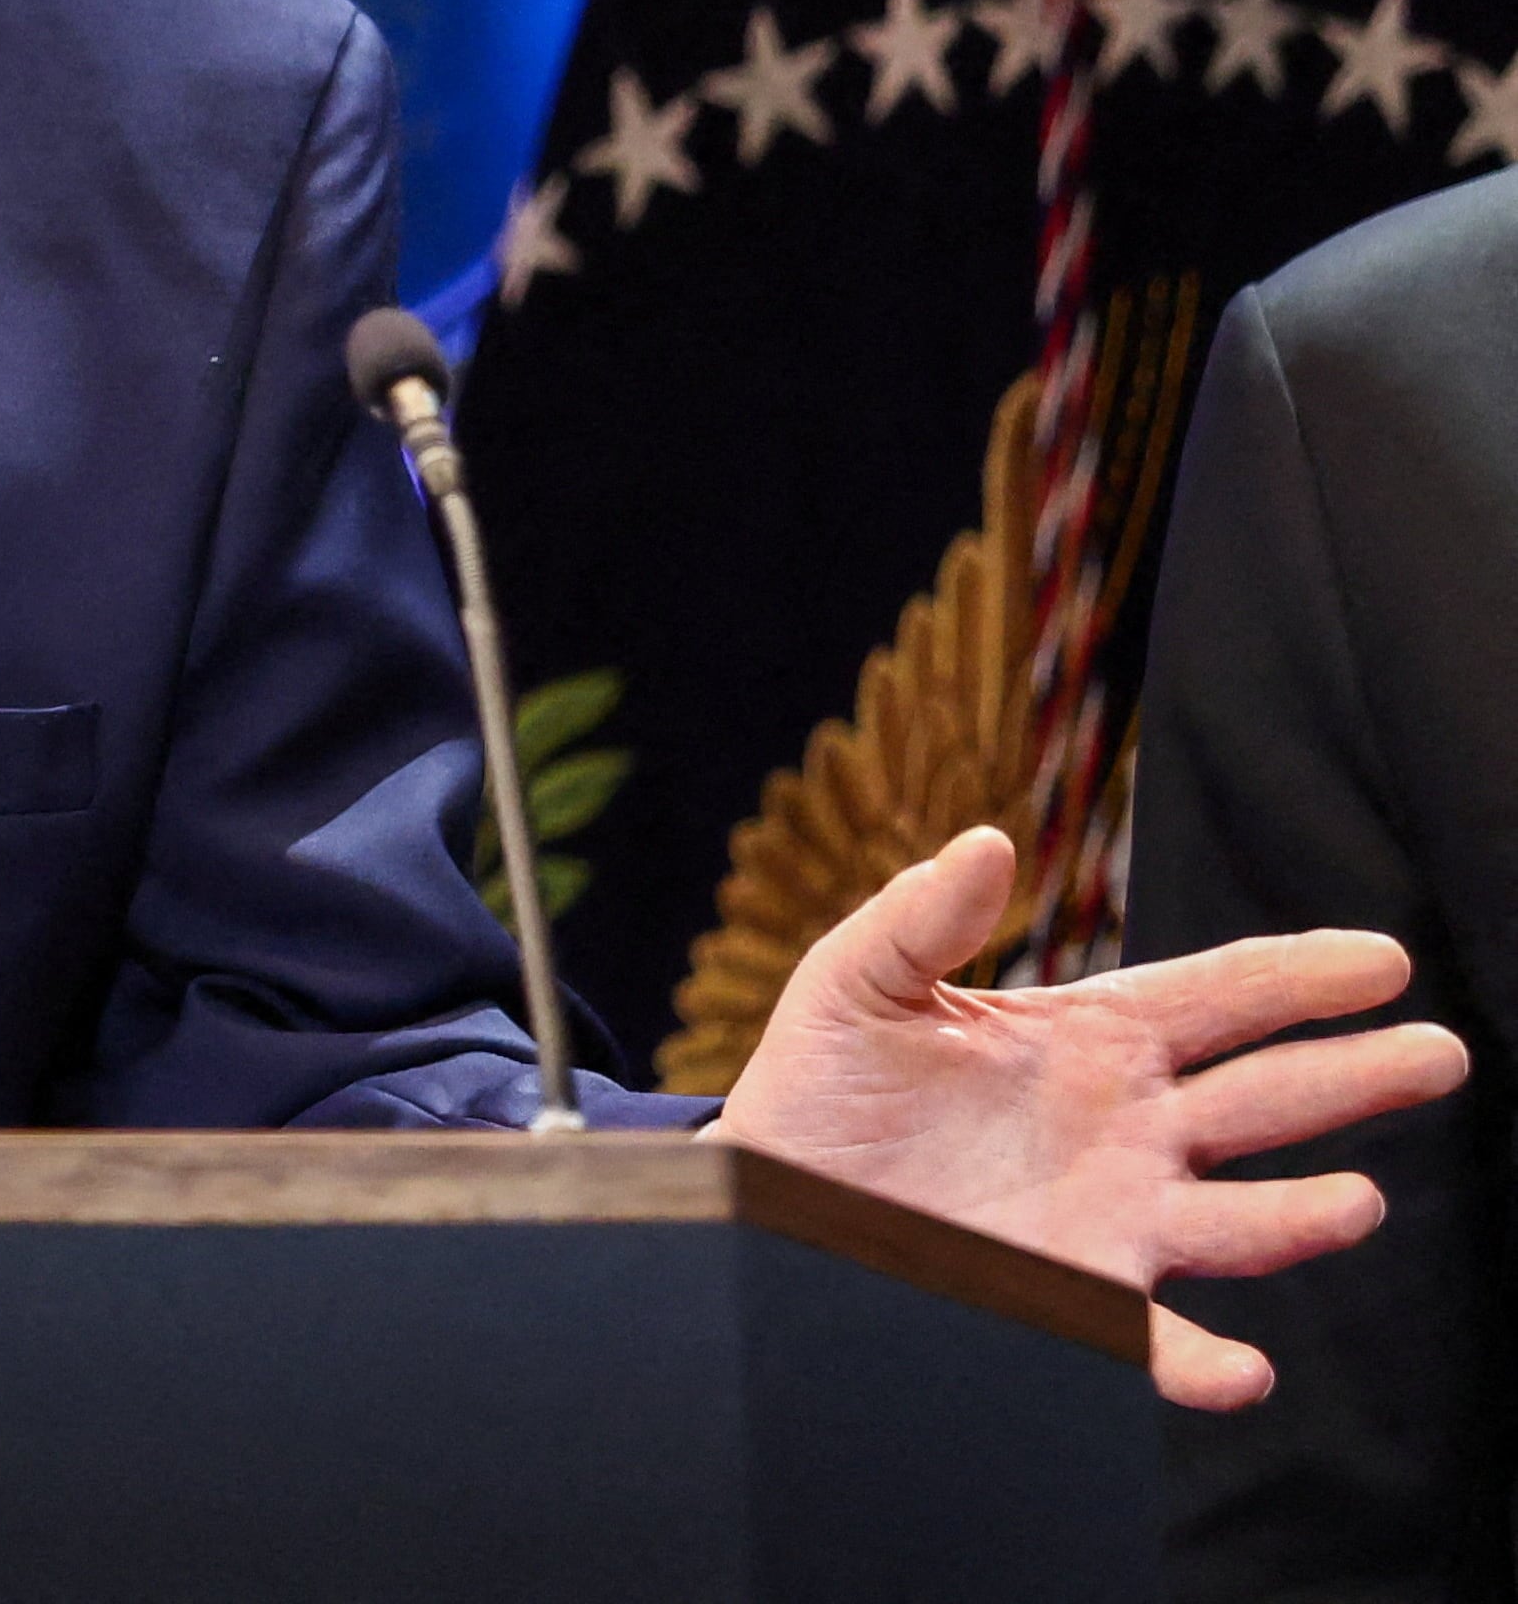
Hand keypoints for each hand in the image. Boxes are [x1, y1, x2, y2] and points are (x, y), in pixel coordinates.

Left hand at [717, 824, 1466, 1408]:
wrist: (772, 1193)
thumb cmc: (822, 1081)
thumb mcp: (858, 983)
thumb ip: (921, 916)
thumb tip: (987, 841)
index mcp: (1090, 1039)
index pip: (1220, 997)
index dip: (1300, 977)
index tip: (1383, 960)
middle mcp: (1128, 1128)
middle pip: (1265, 1098)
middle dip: (1353, 1076)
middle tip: (1440, 1055)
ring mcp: (1115, 1216)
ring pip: (1238, 1217)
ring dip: (1301, 1215)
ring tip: (1357, 1203)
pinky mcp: (1074, 1299)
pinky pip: (1153, 1338)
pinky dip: (1203, 1362)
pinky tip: (1247, 1371)